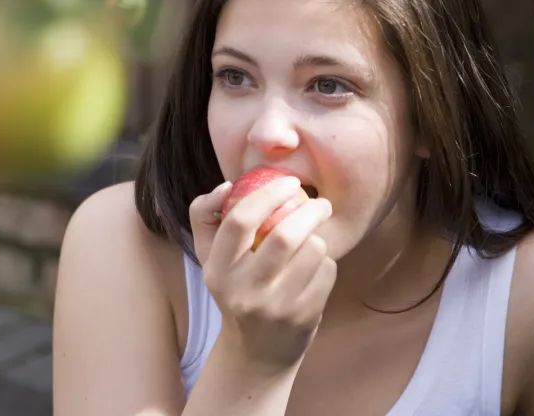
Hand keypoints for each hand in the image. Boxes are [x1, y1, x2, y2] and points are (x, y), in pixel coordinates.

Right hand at [188, 177, 334, 371]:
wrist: (256, 351)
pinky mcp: (303, 318)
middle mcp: (243, 291)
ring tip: (312, 241)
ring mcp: (275, 307)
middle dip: (310, 210)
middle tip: (320, 203)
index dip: (268, 194)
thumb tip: (227, 186)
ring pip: (313, 250)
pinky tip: (315, 268)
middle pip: (285, 236)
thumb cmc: (236, 288)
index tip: (289, 182)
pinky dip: (326, 262)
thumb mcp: (210, 257)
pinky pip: (327, 271)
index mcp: (217, 269)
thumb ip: (206, 216)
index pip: (239, 221)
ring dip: (318, 238)